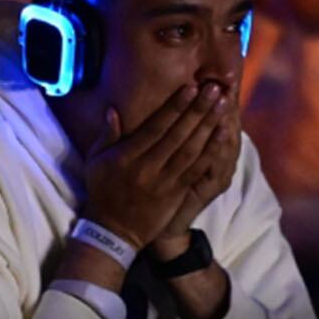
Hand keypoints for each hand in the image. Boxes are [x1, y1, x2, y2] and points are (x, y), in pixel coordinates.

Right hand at [82, 82, 230, 249]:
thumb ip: (107, 135)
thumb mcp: (95, 161)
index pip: (155, 127)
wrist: (113, 231)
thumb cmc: (103, 190)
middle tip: (214, 89)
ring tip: (223, 105)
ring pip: (191, 150)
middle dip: (198, 110)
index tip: (190, 87)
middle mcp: (148, 167)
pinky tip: (223, 135)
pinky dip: (212, 151)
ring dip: (209, 126)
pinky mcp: (176, 193)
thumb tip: (114, 110)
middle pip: (178, 134)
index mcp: (127, 156)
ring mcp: (165, 182)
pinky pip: (197, 169)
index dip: (174, 107)